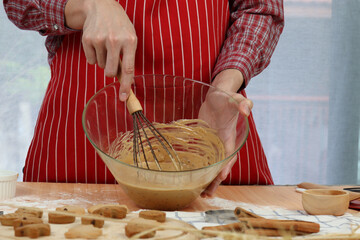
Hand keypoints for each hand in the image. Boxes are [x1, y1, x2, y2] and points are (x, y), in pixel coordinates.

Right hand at [65, 0, 136, 100]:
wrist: (102, 6)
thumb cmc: (120, 26)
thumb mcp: (130, 38)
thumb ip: (129, 58)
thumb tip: (125, 81)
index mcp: (130, 41)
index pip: (128, 69)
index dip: (125, 85)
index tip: (123, 97)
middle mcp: (114, 40)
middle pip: (110, 71)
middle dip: (111, 72)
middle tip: (112, 61)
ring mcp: (100, 40)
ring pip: (100, 65)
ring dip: (103, 60)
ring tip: (106, 45)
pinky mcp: (87, 40)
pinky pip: (91, 61)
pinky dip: (94, 56)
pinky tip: (98, 43)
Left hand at [198, 69, 252, 196]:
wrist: (217, 97)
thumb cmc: (226, 97)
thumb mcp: (233, 98)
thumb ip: (242, 103)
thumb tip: (247, 108)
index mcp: (230, 136)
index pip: (229, 154)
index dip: (225, 165)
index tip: (221, 177)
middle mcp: (223, 144)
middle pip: (222, 165)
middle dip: (216, 179)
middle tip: (208, 193)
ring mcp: (214, 145)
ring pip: (213, 165)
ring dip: (209, 178)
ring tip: (202, 193)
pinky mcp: (206, 143)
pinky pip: (205, 158)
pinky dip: (201, 168)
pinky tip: (195, 178)